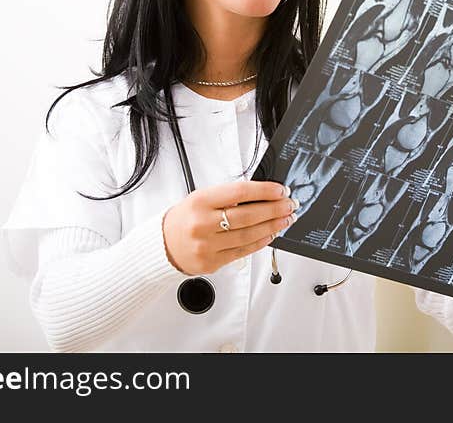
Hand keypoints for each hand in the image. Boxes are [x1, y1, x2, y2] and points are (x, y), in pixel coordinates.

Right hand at [161, 180, 297, 274]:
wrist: (163, 245)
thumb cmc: (185, 218)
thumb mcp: (201, 198)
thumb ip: (228, 196)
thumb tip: (262, 194)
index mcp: (200, 201)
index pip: (239, 192)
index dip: (264, 191)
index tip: (280, 190)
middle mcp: (202, 224)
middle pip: (248, 215)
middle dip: (274, 209)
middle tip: (289, 205)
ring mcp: (207, 246)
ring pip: (248, 235)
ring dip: (272, 226)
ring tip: (285, 219)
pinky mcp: (212, 262)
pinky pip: (243, 251)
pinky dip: (260, 242)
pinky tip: (271, 234)